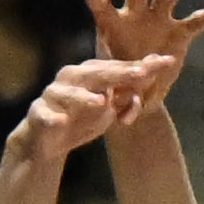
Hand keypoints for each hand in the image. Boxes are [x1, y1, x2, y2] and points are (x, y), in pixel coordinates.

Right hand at [20, 58, 176, 158]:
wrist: (49, 141)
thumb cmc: (82, 118)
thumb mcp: (110, 108)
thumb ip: (128, 93)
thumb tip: (153, 73)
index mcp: (89, 74)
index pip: (117, 68)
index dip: (140, 66)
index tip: (165, 62)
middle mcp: (71, 79)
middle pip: (95, 74)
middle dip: (118, 74)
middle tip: (140, 73)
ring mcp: (53, 96)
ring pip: (68, 93)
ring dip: (83, 98)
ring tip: (100, 102)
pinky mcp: (39, 114)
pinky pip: (45, 116)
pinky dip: (53, 119)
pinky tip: (60, 122)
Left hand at [83, 0, 203, 115]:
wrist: (137, 94)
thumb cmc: (119, 90)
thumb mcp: (116, 97)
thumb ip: (121, 103)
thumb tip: (127, 117)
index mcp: (112, 28)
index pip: (103, 10)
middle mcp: (135, 17)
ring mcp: (158, 22)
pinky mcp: (180, 33)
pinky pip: (197, 22)